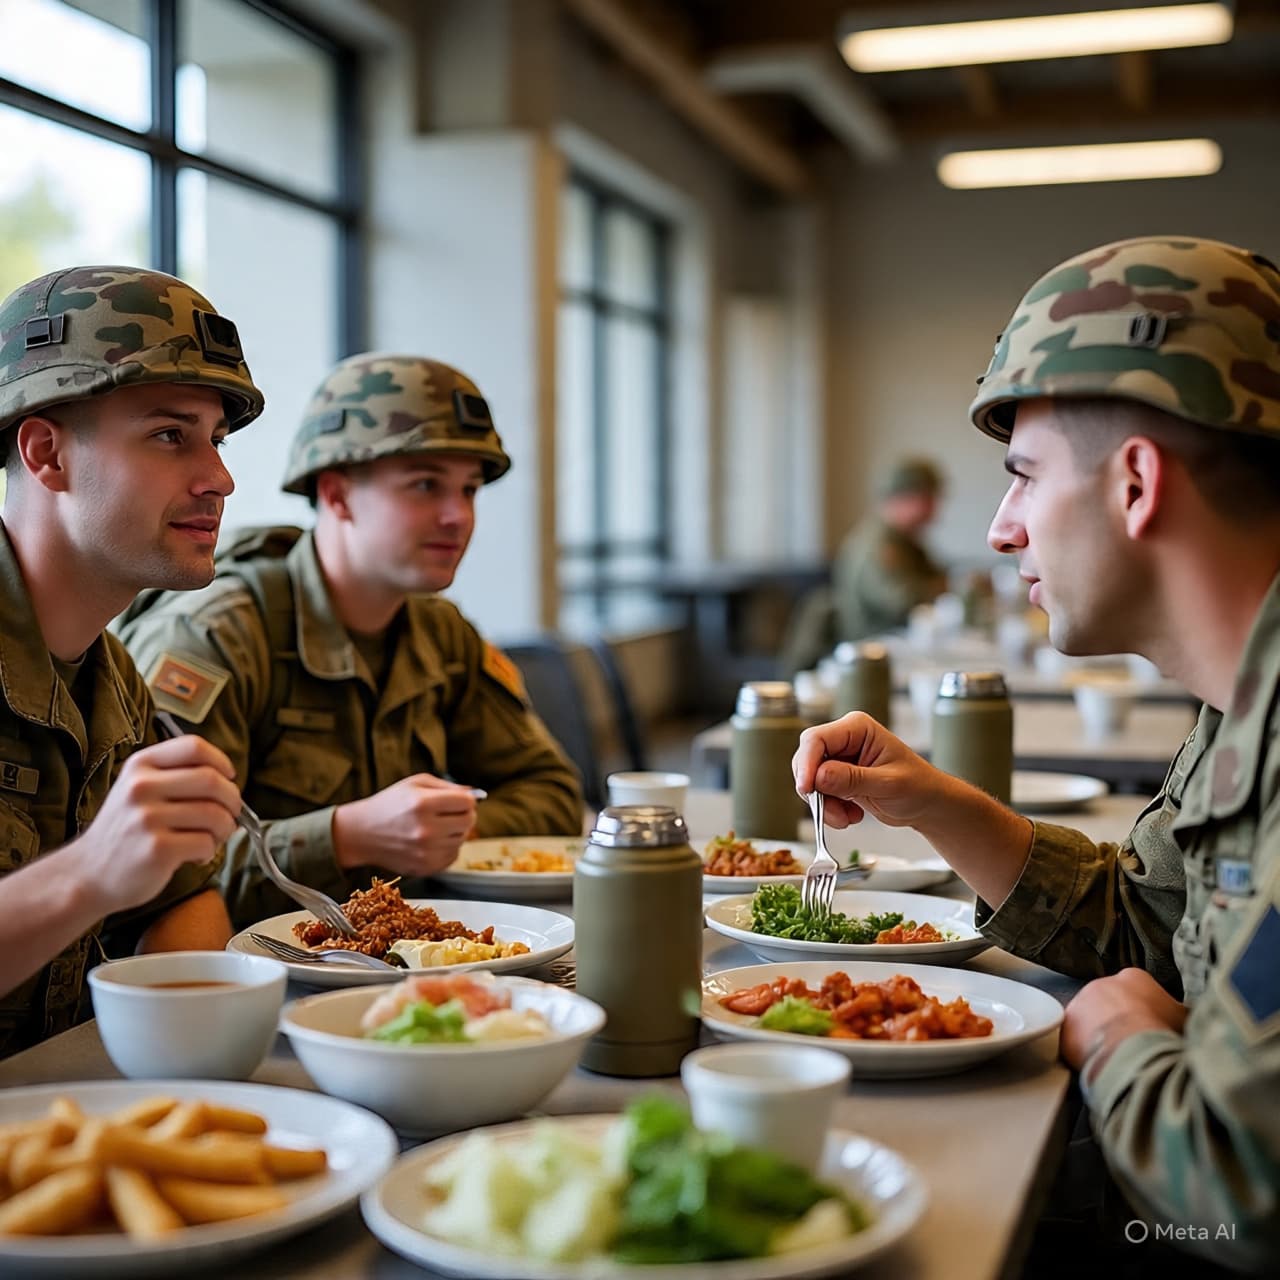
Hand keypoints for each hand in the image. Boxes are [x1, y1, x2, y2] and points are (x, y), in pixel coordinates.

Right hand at [65, 736, 239, 915]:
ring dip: (225, 829)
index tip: (229, 778)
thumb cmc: (125, 830)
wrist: (88, 873)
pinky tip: (195, 856)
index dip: (221, 761)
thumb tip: (229, 781)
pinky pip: (205, 843)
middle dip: (232, 800)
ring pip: (215, 814)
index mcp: (140, 765)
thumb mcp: (138, 789)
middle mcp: (141, 787)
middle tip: (230, 815)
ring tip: (212, 838)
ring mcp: (147, 818)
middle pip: (212, 780)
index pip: (193, 747)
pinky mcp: (157, 849)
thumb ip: (176, 776)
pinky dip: (210, 851)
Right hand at [332, 775, 476, 876]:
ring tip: (435, 826)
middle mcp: (426, 830)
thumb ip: (448, 786)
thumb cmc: (389, 804)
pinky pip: (452, 856)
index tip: (457, 800)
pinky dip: (447, 848)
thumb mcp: (415, 784)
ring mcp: (426, 852)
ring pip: (462, 840)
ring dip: (454, 832)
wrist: (361, 833)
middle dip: (463, 815)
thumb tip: (474, 794)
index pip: (467, 803)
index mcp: (423, 804)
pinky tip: (431, 841)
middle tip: (449, 813)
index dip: (466, 800)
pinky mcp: (424, 868)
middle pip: (469, 821)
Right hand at [791, 712, 948, 828]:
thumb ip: (852, 779)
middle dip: (816, 790)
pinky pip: (818, 794)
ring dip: (825, 804)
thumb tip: (819, 776)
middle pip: (808, 759)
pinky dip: (830, 810)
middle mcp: (844, 740)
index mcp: (857, 728)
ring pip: (810, 780)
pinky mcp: (836, 778)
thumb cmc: (918, 786)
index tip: (807, 788)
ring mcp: (839, 759)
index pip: (817, 739)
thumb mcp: (888, 784)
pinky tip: (852, 814)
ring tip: (849, 817)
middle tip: (830, 812)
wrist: (927, 804)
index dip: (807, 763)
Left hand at [1061, 968, 1188, 1075]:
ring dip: (1099, 1035)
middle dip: (1118, 1021)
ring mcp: (1079, 1004)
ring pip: (1090, 1020)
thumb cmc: (1161, 1031)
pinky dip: (1085, 1052)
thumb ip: (1181, 1013)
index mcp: (1132, 978)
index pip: (1137, 991)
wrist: (1133, 1048)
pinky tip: (1101, 1064)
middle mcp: (1100, 984)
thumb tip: (1187, 1017)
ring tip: (1116, 1055)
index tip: (1148, 1027)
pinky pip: (1075, 1040)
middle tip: (1131, 1042)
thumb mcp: (1183, 1019)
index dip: (1145, 1011)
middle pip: (1109, 1003)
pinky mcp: (1066, 1028)